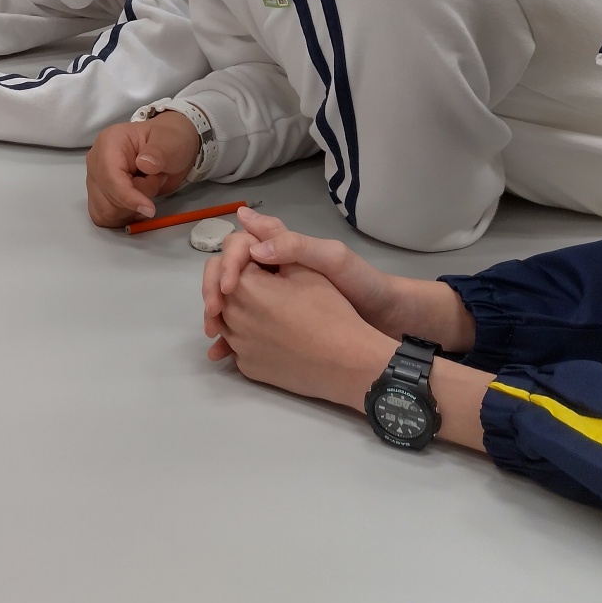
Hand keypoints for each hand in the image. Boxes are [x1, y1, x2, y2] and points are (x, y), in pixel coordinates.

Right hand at [84, 114, 196, 225]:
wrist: (171, 150)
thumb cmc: (170, 142)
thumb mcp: (172, 142)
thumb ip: (159, 152)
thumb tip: (144, 164)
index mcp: (109, 142)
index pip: (109, 177)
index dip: (128, 197)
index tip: (149, 209)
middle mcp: (96, 162)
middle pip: (107, 199)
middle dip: (135, 200)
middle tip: (156, 181)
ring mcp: (95, 180)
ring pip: (105, 212)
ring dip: (131, 210)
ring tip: (147, 190)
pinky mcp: (99, 195)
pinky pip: (104, 217)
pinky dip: (123, 218)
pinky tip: (138, 207)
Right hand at [203, 208, 474, 351]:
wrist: (388, 322)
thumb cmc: (363, 285)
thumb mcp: (332, 259)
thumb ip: (294, 247)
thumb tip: (252, 249)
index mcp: (283, 251)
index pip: (238, 247)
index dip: (226, 264)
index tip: (228, 288)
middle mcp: (272, 273)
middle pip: (227, 276)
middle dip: (213, 293)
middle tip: (213, 315)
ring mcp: (273, 302)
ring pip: (232, 305)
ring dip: (217, 318)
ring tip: (214, 338)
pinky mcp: (277, 327)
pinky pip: (245, 330)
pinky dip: (231, 341)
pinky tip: (223, 355)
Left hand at [204, 260, 394, 408]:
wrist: (349, 364)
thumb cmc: (329, 311)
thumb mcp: (305, 268)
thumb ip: (271, 243)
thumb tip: (243, 219)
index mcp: (242, 287)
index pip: (227, 261)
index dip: (245, 256)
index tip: (263, 261)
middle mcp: (230, 317)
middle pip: (220, 291)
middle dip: (234, 281)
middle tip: (262, 281)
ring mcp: (238, 347)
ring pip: (225, 319)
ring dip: (237, 309)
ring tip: (265, 307)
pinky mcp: (247, 369)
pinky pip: (237, 346)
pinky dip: (246, 336)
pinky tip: (269, 334)